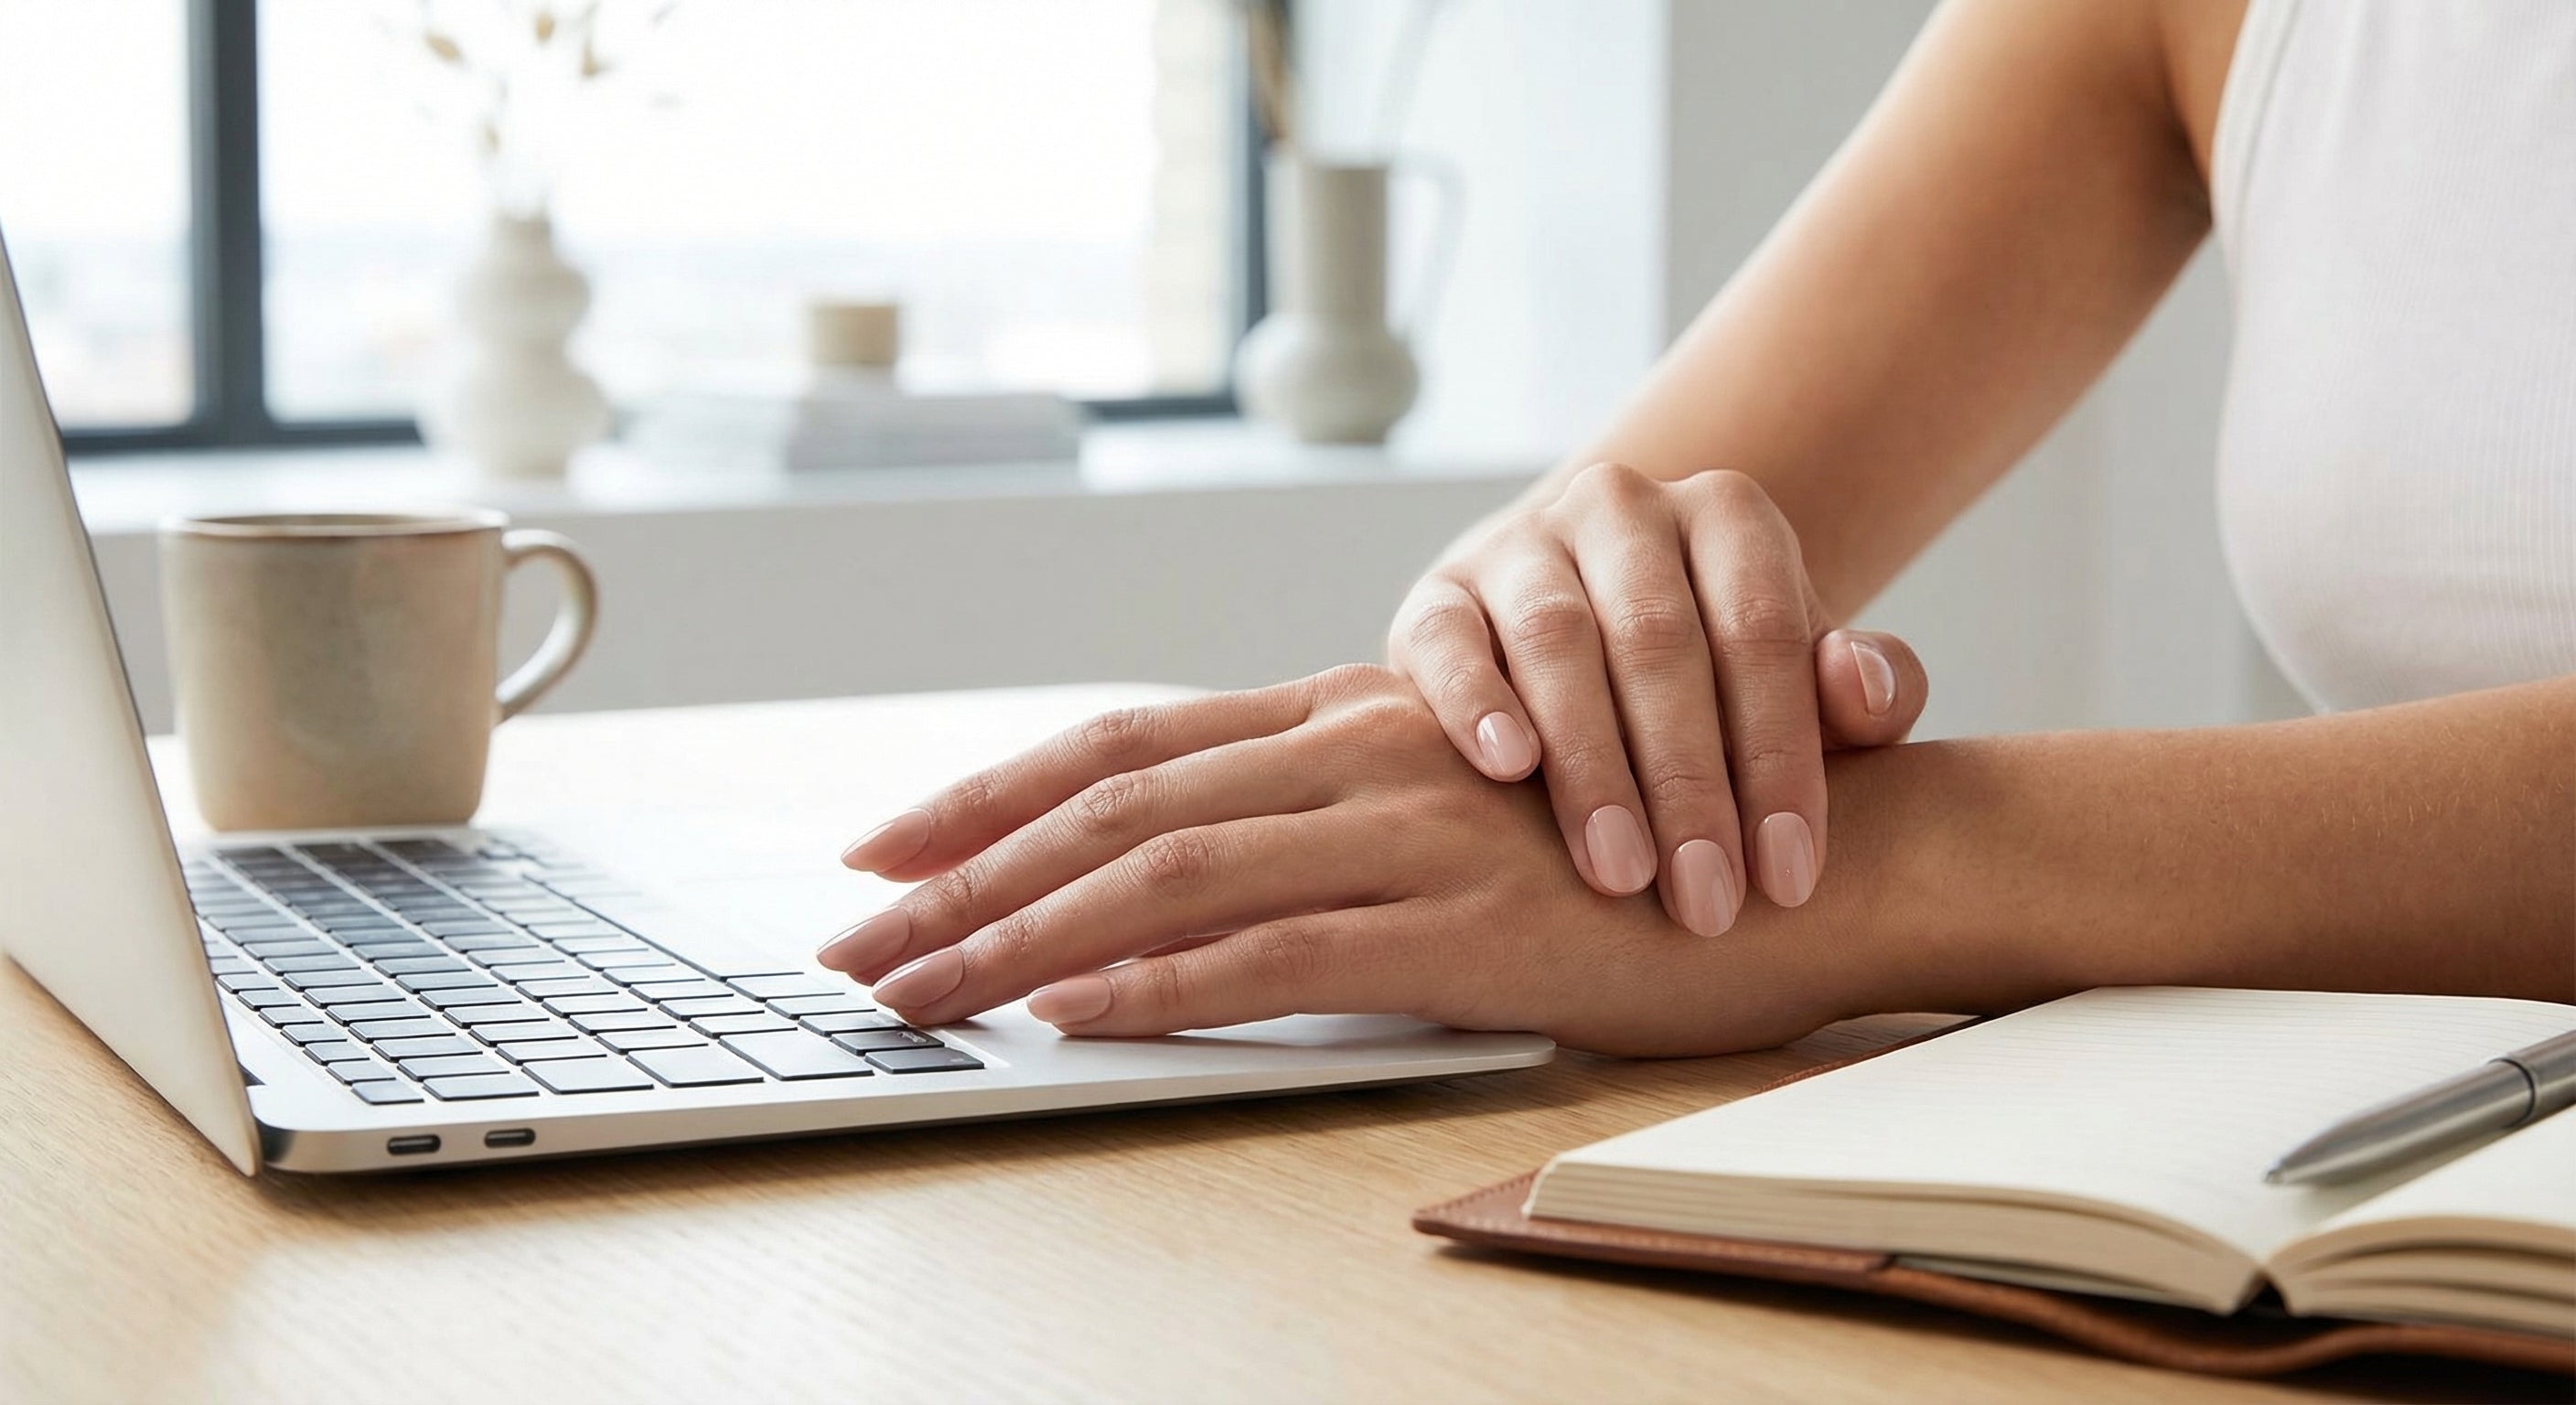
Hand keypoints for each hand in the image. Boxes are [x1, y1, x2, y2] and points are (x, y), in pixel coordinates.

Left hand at [819, 666, 1844, 1056]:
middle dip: (960, 873)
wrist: (1824, 845)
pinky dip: (1153, 986)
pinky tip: (1067, 1016)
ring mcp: (1406, 832)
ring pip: (1161, 874)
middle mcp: (1360, 749)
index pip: (1129, 744)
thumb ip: (1355, 830)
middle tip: (848, 940)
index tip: (885, 842)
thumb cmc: (1649, 840)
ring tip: (909, 991)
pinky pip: (1273, 954)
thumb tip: (1227, 893)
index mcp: (1350, 720)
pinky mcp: (1462, 926)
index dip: (992, 790)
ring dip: (1016, 937)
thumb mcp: (1477, 813)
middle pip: (1110, 802)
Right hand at [1387, 462, 1925, 934]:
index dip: (1780, 760)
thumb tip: (1864, 689)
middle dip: (1687, 783)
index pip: (1762, 632)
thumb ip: (1868, 693)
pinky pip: (1449, 640)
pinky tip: (1505, 767)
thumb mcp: (1805, 685)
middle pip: (1659, 641)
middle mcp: (1621, 508)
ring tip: (1619, 872)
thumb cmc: (1720, 681)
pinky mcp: (1440, 594)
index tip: (1790, 877)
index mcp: (1728, 514)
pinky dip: (1473, 700)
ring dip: (1590, 765)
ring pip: (1556, 640)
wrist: (1587, 633)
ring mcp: (1522, 544)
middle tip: (1705, 900)